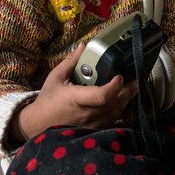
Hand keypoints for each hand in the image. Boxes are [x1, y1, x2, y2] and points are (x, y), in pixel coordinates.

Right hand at [13, 43, 138, 142]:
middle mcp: (87, 113)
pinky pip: (113, 118)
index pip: (101, 96)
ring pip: (117, 112)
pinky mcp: (94, 129)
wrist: (38, 124)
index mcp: (76, 99)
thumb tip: (84, 45)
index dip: (114, 86)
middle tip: (135, 78)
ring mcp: (92, 124)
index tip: (120, 76)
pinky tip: (122, 98)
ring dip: (126, 99)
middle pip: (115, 103)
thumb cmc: (48, 100)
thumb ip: (71, 61)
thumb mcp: (56, 77)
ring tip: (132, 86)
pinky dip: (119, 108)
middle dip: (128, 90)